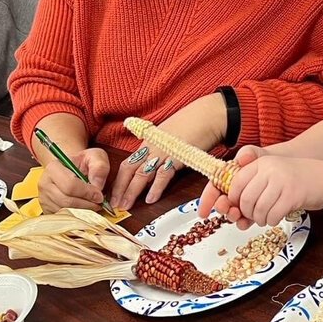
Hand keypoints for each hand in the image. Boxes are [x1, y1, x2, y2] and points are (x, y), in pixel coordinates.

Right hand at [38, 148, 110, 212]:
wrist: (72, 170)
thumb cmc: (83, 164)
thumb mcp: (95, 157)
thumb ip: (100, 167)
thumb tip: (97, 185)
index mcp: (53, 168)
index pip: (70, 185)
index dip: (88, 193)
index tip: (100, 195)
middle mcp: (44, 183)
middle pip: (67, 201)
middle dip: (87, 204)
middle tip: (99, 203)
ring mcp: (44, 199)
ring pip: (65, 212)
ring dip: (83, 212)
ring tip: (93, 206)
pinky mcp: (47, 210)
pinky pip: (63, 218)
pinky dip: (77, 217)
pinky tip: (85, 210)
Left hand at [113, 94, 227, 211]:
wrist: (208, 115)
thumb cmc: (192, 124)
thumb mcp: (168, 135)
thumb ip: (158, 148)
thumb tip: (153, 162)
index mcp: (148, 142)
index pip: (127, 163)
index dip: (119, 180)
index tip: (115, 194)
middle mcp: (152, 147)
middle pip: (129, 170)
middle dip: (120, 189)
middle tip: (114, 204)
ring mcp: (163, 151)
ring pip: (141, 174)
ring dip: (132, 192)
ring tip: (126, 205)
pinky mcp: (176, 156)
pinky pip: (163, 175)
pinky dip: (155, 188)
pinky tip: (150, 199)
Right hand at [198, 145, 264, 220]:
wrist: (281, 171)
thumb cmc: (264, 163)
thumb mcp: (255, 154)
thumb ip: (247, 153)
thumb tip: (242, 158)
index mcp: (227, 179)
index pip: (213, 189)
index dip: (206, 201)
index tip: (203, 212)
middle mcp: (232, 193)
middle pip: (221, 204)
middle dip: (221, 207)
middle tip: (225, 207)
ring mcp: (241, 204)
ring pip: (231, 214)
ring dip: (232, 216)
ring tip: (237, 214)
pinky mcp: (252, 213)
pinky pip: (245, 221)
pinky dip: (244, 223)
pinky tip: (246, 222)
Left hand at [224, 155, 322, 228]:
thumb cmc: (297, 179)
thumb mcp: (273, 172)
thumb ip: (254, 183)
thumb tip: (232, 204)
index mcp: (262, 162)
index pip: (236, 182)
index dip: (233, 199)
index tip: (236, 207)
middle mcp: (270, 169)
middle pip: (246, 198)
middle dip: (246, 212)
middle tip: (252, 216)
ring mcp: (282, 181)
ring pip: (259, 208)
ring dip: (260, 219)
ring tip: (264, 219)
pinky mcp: (293, 195)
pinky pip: (273, 214)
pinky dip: (271, 221)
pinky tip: (275, 218)